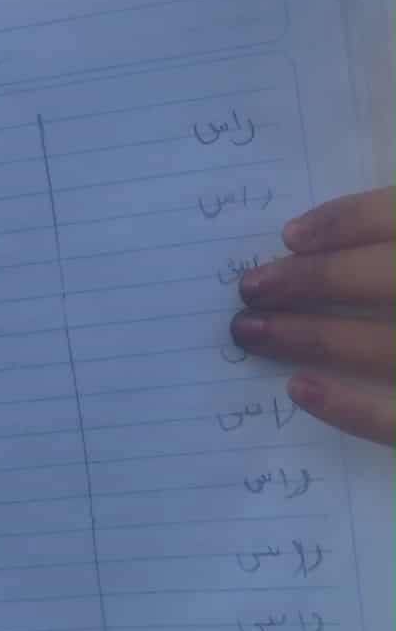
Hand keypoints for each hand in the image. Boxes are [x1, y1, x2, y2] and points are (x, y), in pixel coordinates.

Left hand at [231, 186, 394, 447]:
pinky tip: (299, 390)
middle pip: (388, 277)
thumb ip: (387, 233)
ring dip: (315, 336)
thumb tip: (315, 238)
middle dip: (316, 279)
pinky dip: (352, 409)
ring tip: (251, 333)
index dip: (349, 221)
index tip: (289, 237)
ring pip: (386, 346)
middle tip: (248, 288)